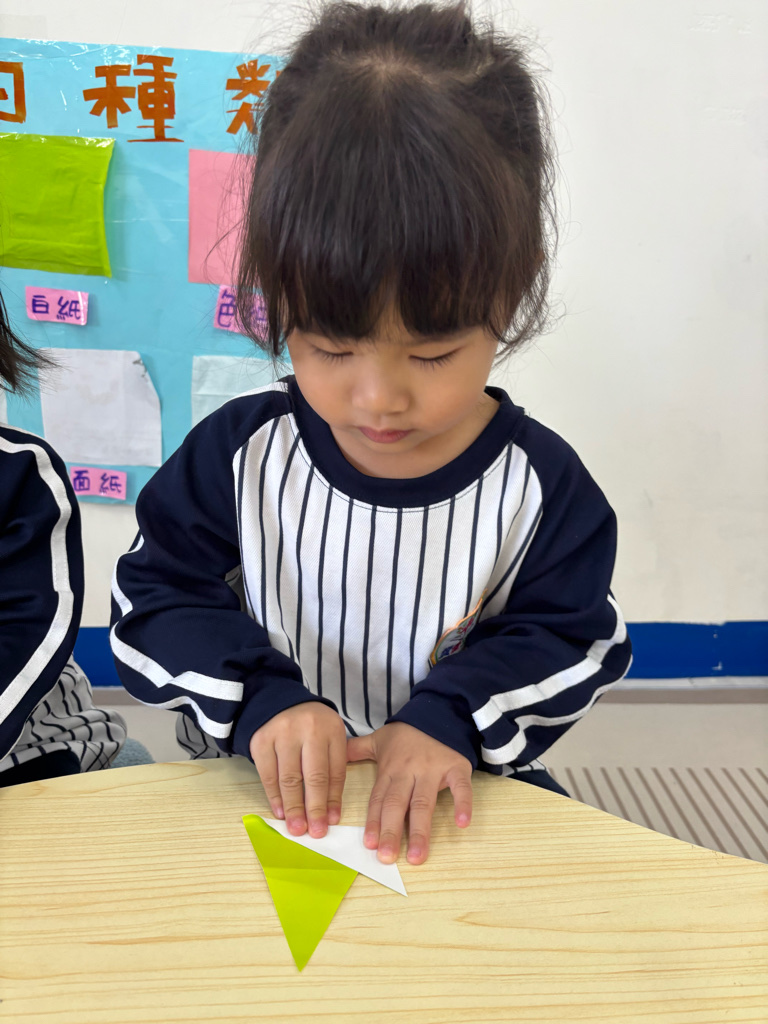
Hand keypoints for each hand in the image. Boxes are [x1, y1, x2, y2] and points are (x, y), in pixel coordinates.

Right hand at [249, 702, 347, 838]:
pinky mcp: (261, 740)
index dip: (333, 798)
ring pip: (290, 778)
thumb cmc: (309, 727)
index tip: (331, 821)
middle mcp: (309, 729)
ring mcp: (283, 733)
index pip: (335, 770)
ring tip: (296, 828)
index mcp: (332, 729)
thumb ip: (332, 768)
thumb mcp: (328, 738)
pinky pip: (268, 774)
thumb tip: (330, 813)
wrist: (278, 702)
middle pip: (314, 776)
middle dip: (314, 808)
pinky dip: (274, 796)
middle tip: (315, 832)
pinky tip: (280, 812)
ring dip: (293, 807)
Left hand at [346, 722, 471, 865]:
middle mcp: (409, 771)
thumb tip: (335, 756)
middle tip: (387, 857)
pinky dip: (463, 804)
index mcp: (390, 769)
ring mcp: (433, 770)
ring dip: (421, 830)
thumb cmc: (408, 733)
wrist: (439, 711)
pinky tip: (462, 824)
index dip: (374, 822)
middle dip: (392, 831)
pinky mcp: (456, 767)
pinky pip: (461, 787)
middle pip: (398, 804)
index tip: (369, 845)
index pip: (379, 799)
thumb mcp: (380, 739)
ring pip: (424, 803)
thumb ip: (357, 749)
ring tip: (417, 856)